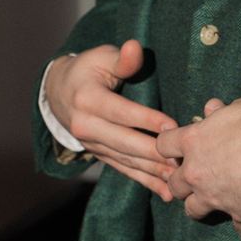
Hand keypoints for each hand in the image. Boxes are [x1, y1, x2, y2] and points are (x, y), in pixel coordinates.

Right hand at [42, 41, 178, 199]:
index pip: (121, 112)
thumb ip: (122, 59)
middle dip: (154, 153)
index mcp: (87, 99)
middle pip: (124, 142)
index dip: (147, 119)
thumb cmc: (88, 70)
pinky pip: (124, 170)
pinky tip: (165, 192)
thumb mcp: (101, 58)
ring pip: (126, 160)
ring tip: (178, 179)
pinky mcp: (99, 154)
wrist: (58, 93)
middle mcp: (85, 125)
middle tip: (182, 160)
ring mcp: (91, 144)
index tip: (172, 127)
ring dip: (153, 171)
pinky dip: (145, 181)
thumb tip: (134, 48)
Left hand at [157, 98, 240, 240]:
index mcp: (194, 143)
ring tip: (208, 205)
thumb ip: (221, 112)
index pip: (163, 145)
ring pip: (194, 210)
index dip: (168, 146)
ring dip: (199, 207)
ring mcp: (215, 197)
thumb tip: (211, 108)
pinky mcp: (240, 215)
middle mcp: (197, 173)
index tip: (175, 148)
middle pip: (174, 183)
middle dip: (180, 182)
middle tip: (193, 178)